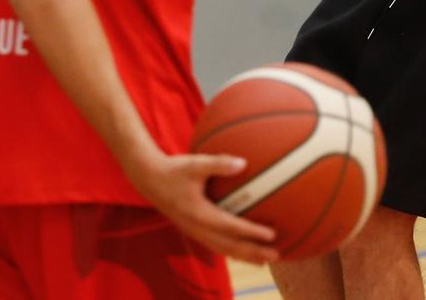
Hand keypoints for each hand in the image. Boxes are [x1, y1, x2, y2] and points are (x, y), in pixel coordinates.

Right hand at [131, 152, 279, 263]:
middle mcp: (197, 227)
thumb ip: (219, 163)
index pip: (231, 227)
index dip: (251, 232)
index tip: (271, 235)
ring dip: (244, 256)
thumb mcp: (195, 164)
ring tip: (263, 261)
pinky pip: (215, 245)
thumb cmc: (174, 169)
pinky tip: (241, 251)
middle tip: (276, 255)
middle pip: (229, 246)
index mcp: (199, 214)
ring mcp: (194, 231)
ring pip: (223, 249)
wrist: (148, 179)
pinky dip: (231, 250)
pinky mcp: (192, 229)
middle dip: (253, 252)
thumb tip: (244, 163)